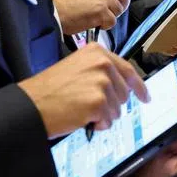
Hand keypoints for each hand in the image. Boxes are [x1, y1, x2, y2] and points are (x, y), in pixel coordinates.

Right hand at [18, 43, 149, 137]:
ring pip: (117, 108)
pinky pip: (108, 120)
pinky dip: (97, 124)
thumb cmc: (50, 89)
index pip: (127, 70)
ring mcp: (102, 82)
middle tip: (86, 105)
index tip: (145, 97)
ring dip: (102, 115)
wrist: (31, 104)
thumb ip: (100, 71)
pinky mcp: (98, 102)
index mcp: (97, 52)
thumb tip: (124, 87)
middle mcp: (102, 63)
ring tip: (80, 109)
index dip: (138, 87)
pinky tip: (81, 118)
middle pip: (124, 93)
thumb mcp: (76, 68)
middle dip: (110, 104)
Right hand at [53, 0, 148, 34]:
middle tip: (113, 12)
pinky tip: (94, 24)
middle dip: (122, 4)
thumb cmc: (61, 1)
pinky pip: (111, 21)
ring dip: (110, 16)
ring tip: (95, 17)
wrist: (53, 10)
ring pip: (118, 9)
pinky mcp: (101, 10)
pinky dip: (105, 25)